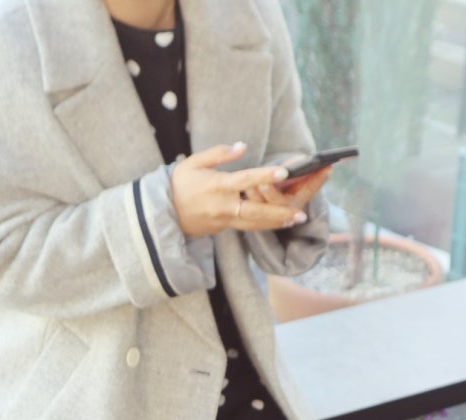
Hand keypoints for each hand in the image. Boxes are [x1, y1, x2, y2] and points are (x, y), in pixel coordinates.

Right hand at [170, 142, 316, 237]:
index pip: (245, 180)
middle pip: (257, 211)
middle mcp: (224, 206)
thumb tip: (242, 146)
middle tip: (301, 213)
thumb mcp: (194, 162)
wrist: (165, 214)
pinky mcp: (225, 228)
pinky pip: (248, 226)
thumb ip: (219, 153)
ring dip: (278, 222)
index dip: (265, 176)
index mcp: (218, 186)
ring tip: (297, 219)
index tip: (283, 173)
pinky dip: (266, 224)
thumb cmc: (180, 184)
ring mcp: (225, 220)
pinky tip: (281, 222)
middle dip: (280, 213)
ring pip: (255, 223)